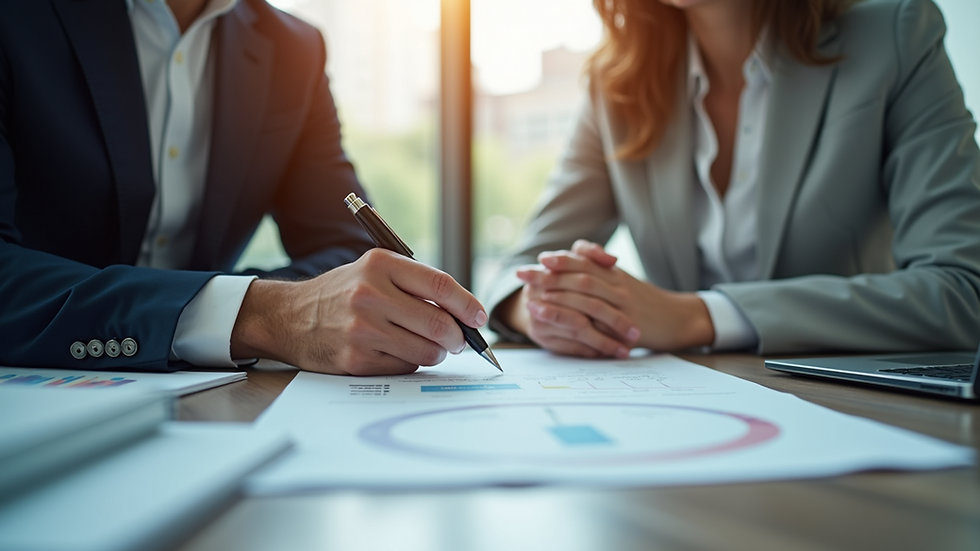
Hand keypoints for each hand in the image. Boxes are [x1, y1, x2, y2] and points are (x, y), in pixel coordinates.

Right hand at [230, 248, 488, 375]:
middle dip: (457, 337)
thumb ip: (415, 285)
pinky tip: (398, 352)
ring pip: (426, 350)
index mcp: (380, 265)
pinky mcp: (356, 359)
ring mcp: (362, 329)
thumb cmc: (342, 293)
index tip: (479, 318)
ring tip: (429, 346)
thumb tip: (463, 313)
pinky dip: (411, 362)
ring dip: (437, 353)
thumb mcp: (374, 271)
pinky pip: (405, 366)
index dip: (468, 305)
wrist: (290, 317)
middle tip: (459, 341)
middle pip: (439, 323)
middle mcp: (370, 294)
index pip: (440, 285)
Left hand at [501, 240, 713, 357]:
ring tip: (530, 295)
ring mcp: (621, 301)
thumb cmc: (647, 302)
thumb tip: (576, 257)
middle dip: (548, 274)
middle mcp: (616, 283)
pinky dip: (574, 315)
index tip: (539, 259)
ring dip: (555, 292)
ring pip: (585, 290)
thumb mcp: (624, 282)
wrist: (678, 319)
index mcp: (614, 272)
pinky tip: (557, 318)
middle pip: (578, 273)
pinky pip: (596, 316)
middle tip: (522, 275)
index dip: (561, 259)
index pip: (583, 259)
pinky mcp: (625, 321)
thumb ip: (602, 270)